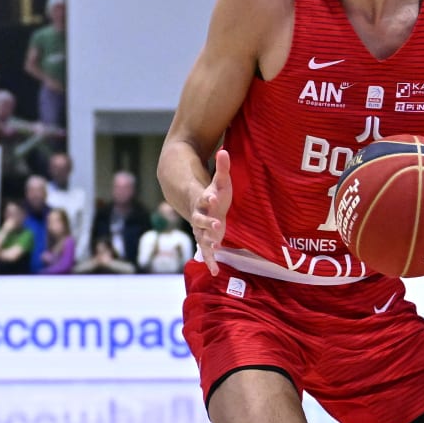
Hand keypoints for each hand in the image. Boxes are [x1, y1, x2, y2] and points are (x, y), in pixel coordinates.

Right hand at [191, 149, 232, 275]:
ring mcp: (201, 229)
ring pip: (202, 237)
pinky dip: (211, 261)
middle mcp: (199, 216)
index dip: (208, 198)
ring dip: (208, 243)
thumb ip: (222, 167)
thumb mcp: (220, 180)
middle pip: (201, 220)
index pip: (204, 198)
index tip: (213, 197)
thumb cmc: (214, 193)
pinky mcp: (206, 240)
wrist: (202, 208)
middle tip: (217, 225)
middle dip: (207, 223)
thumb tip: (224, 150)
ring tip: (215, 248)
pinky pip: (207, 252)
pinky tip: (216, 272)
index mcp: (203, 201)